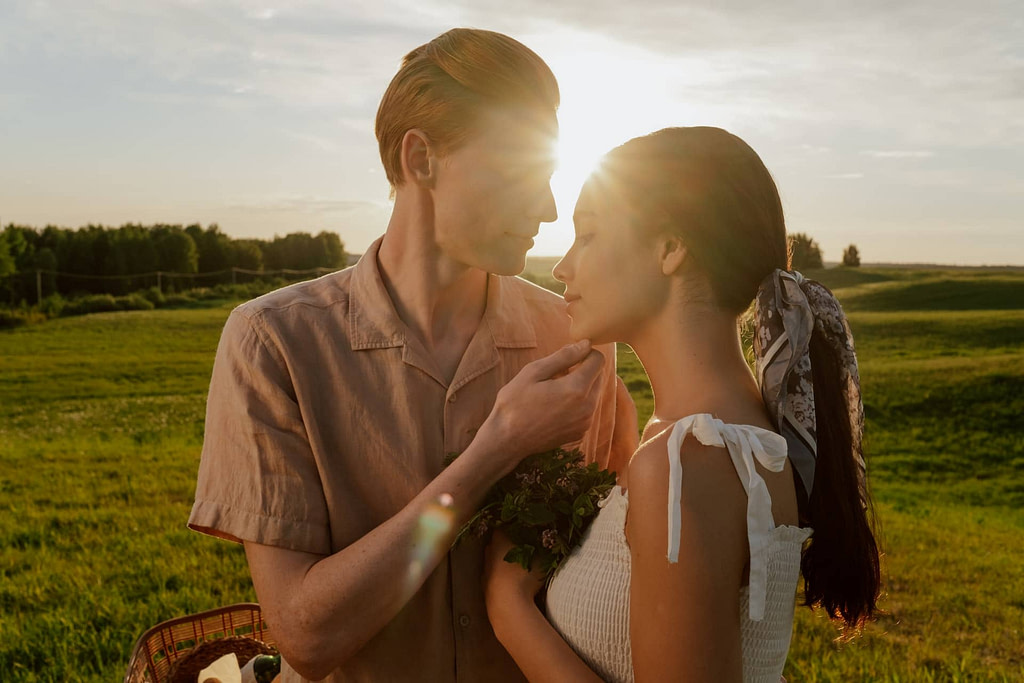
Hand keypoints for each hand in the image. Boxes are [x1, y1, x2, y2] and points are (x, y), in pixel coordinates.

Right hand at [477, 340, 605, 473]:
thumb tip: (585, 344)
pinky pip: (587, 409)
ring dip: (580, 386)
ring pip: (594, 393)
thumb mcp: (534, 372)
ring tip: (553, 391)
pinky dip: (577, 403)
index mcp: (576, 389)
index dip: (585, 353)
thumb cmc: (515, 403)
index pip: (598, 360)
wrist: (506, 440)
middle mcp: (587, 407)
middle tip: (556, 374)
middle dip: (583, 370)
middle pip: (599, 376)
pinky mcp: (580, 432)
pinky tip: (554, 407)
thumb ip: (563, 356)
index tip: (568, 356)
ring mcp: (585, 422)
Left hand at [483, 531, 546, 625]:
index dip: (518, 526)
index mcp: (501, 537)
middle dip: (511, 542)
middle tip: (527, 545)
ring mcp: (485, 568)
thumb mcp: (542, 557)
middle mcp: (490, 549)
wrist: (507, 605)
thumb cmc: (524, 576)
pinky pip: (494, 575)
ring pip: (495, 558)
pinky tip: (513, 582)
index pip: (507, 524)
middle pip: (500, 540)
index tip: (528, 529)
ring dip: (505, 560)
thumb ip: (544, 546)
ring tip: (521, 565)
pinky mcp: (484, 585)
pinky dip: (502, 576)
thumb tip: (548, 539)